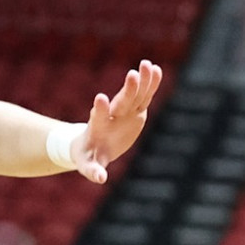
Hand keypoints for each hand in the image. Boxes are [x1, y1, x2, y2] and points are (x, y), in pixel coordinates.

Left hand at [74, 60, 162, 182]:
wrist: (93, 143)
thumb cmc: (88, 155)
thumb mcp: (88, 164)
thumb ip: (93, 170)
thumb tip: (100, 179)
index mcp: (99, 127)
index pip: (99, 116)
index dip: (100, 109)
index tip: (100, 98)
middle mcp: (112, 115)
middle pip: (121, 101)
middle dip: (127, 90)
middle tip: (132, 74)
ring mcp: (125, 110)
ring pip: (135, 94)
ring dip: (142, 81)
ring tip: (147, 65)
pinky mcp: (136, 110)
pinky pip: (145, 95)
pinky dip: (150, 84)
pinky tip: (156, 69)